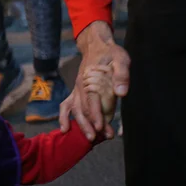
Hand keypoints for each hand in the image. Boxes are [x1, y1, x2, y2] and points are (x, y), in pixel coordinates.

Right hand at [60, 21, 129, 140]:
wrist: (97, 45)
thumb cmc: (111, 53)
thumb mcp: (121, 58)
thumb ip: (121, 75)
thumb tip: (122, 93)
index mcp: (91, 80)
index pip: (92, 101)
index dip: (96, 115)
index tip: (100, 128)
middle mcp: (80, 87)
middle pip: (82, 109)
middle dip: (89, 125)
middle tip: (97, 139)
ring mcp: (76, 90)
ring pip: (75, 111)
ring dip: (81, 125)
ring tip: (90, 140)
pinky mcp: (76, 91)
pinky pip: (66, 105)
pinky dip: (64, 117)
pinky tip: (65, 130)